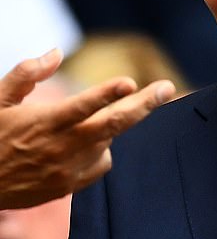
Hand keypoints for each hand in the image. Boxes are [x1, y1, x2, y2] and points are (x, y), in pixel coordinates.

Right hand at [0, 49, 174, 207]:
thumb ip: (26, 73)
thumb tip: (56, 52)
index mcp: (42, 122)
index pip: (81, 106)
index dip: (106, 94)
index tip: (129, 82)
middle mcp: (59, 147)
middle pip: (112, 126)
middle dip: (143, 105)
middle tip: (168, 88)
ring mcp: (67, 170)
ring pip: (108, 143)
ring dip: (109, 127)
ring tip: (91, 120)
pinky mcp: (69, 186)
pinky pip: (101, 165)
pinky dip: (101, 151)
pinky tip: (85, 144)